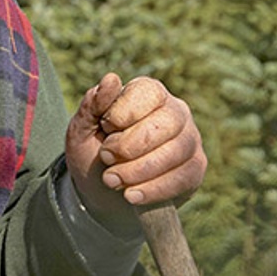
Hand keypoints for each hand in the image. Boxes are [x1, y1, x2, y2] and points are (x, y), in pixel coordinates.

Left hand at [65, 73, 206, 221]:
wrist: (103, 192)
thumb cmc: (93, 152)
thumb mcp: (81, 129)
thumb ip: (92, 105)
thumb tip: (111, 79)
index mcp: (148, 94)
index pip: (148, 92)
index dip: (124, 112)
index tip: (104, 128)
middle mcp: (175, 112)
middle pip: (166, 123)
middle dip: (129, 146)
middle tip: (106, 158)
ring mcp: (190, 140)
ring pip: (176, 151)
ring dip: (138, 171)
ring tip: (112, 180)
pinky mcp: (195, 169)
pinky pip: (183, 177)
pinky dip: (153, 189)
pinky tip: (132, 196)